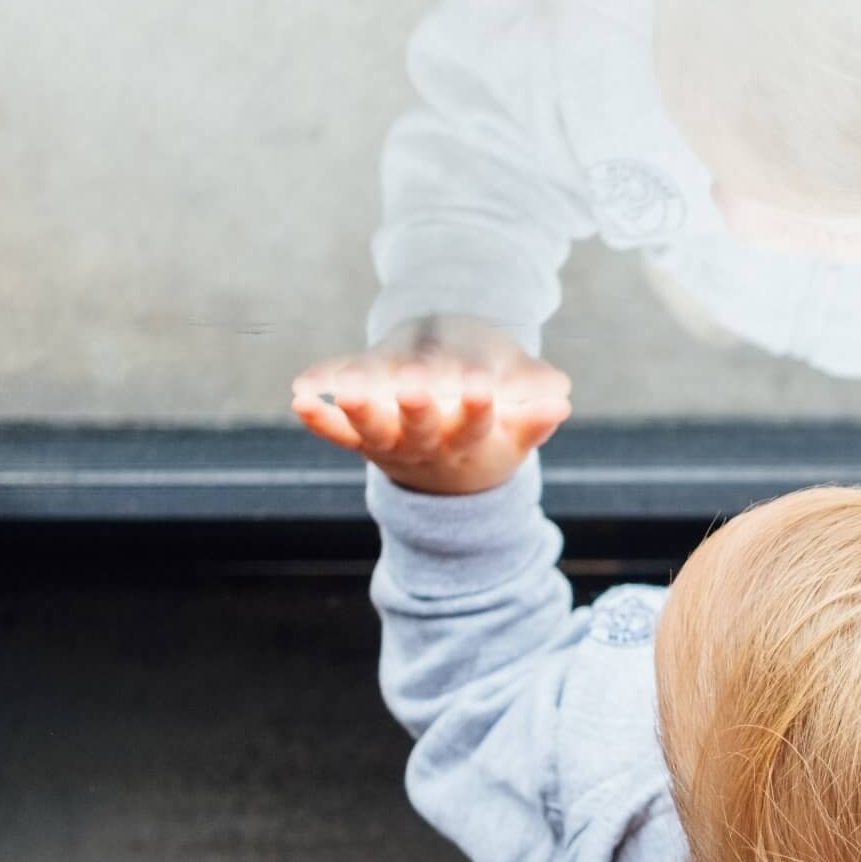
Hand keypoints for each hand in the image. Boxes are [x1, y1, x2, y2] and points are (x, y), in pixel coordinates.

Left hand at [291, 317, 572, 495]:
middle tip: (413, 384)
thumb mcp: (518, 431)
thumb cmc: (489, 437)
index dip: (476, 405)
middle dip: (416, 406)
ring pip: (372, 430)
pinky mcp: (360, 440)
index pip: (475, 424)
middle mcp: (426, 445)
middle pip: (420, 428)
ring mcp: (389, 443)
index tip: (479, 384)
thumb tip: (561, 402)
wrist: (449, 477)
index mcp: (469, 440)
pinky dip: (318, 420)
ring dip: (358, 410)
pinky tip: (300, 399)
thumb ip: (535, 416)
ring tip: (346, 390)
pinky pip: (337, 435)